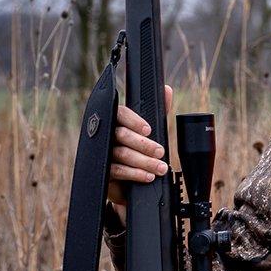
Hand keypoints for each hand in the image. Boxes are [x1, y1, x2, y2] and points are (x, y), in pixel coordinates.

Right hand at [107, 84, 173, 205]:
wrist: (129, 180)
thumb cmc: (140, 150)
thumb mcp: (152, 132)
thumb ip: (159, 112)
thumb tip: (167, 90)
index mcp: (118, 121)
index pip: (121, 114)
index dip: (134, 120)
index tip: (148, 130)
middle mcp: (107, 135)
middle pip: (121, 135)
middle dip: (144, 144)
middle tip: (160, 152)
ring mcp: (103, 152)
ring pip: (121, 153)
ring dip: (144, 161)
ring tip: (160, 167)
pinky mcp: (103, 171)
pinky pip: (116, 170)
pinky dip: (134, 173)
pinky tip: (147, 176)